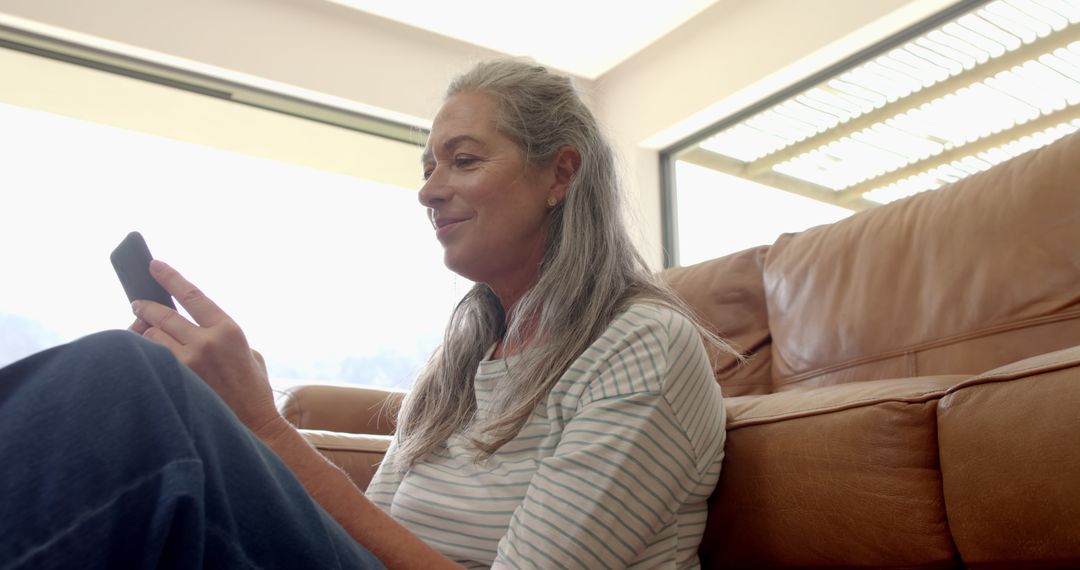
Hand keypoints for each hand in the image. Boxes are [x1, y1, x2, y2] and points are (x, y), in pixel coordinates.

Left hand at [130, 259, 281, 435]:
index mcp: (228, 329)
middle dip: (146, 307)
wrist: (253, 425)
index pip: (191, 295)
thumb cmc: (251, 388)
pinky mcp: (177, 381)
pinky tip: (145, 358)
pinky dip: (146, 356)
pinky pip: (151, 359)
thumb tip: (184, 324)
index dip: (170, 277)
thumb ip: (218, 334)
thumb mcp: (247, 352)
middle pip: (163, 314)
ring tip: (146, 336)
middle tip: (137, 304)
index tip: (153, 265)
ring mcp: (190, 362)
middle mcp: (207, 341)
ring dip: (145, 335)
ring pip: (151, 337)